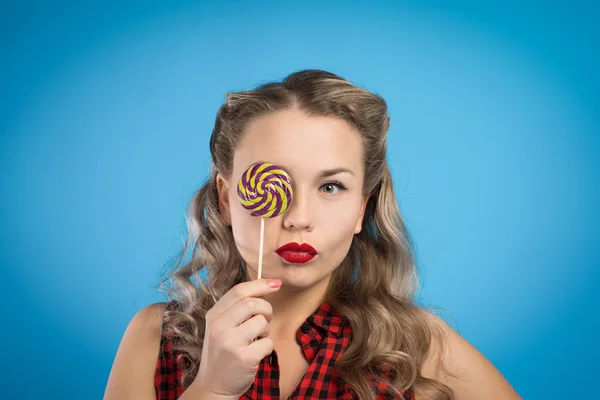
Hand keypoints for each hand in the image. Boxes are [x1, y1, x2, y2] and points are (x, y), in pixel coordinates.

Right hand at [190, 278, 281, 397]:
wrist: (213, 386)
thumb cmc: (223, 352)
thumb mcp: (221, 327)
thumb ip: (237, 308)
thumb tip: (267, 286)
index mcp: (213, 315)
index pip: (238, 291)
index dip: (260, 284)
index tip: (276, 283)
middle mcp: (219, 327)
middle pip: (252, 303)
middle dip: (266, 309)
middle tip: (265, 320)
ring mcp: (230, 342)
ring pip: (261, 321)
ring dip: (266, 329)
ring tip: (256, 339)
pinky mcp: (243, 357)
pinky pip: (267, 343)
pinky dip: (267, 347)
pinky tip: (257, 353)